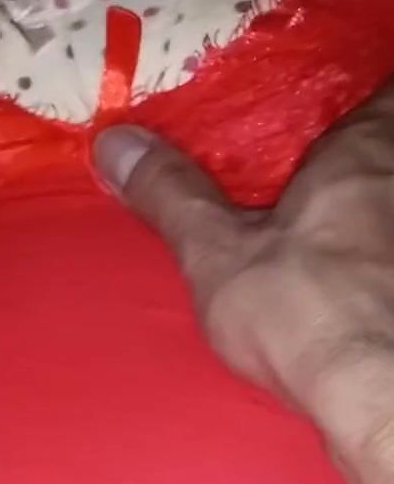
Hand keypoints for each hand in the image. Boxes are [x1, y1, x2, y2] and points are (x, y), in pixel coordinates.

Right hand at [94, 87, 393, 483]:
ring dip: (371, 221)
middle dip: (361, 161)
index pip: (381, 88)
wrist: (379, 395)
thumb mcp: (217, 253)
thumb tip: (116, 143)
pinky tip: (357, 298)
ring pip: (390, 211)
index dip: (353, 105)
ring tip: (333, 251)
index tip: (320, 125)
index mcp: (367, 146)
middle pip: (386, 149)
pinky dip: (375, 271)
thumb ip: (172, 195)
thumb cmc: (305, 311)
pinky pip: (388, 265)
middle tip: (316, 190)